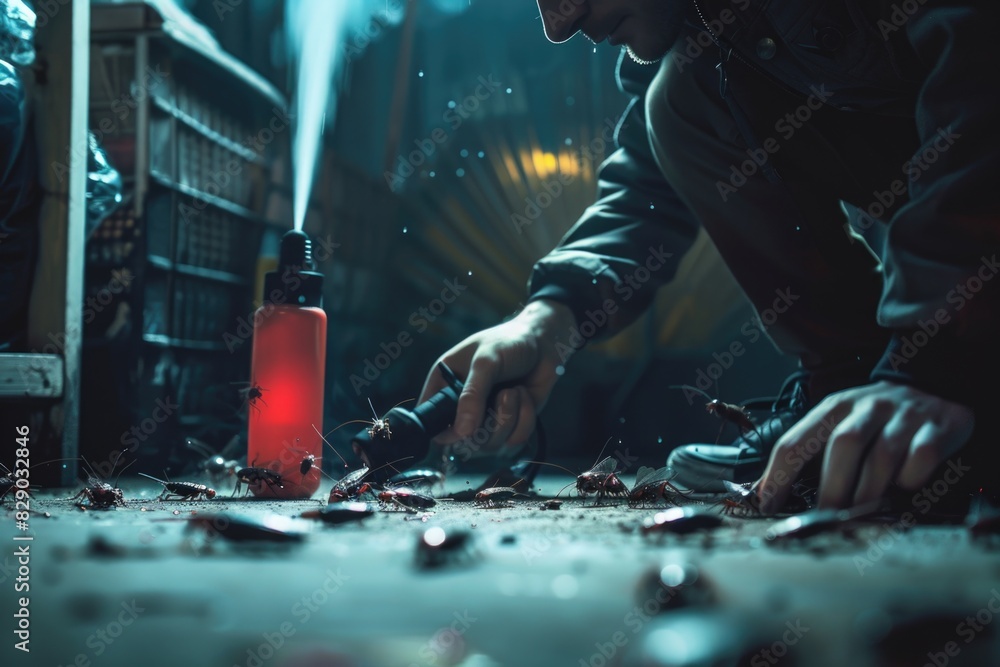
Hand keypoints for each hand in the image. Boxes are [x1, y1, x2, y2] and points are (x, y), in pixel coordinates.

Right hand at [417, 300, 575, 459]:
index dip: (445, 431)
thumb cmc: (509, 342)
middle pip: (463, 441)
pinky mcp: (510, 424)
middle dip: (488, 423)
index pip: (431, 422)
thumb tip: (462, 432)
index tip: (465, 426)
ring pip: (490, 444)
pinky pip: (514, 440)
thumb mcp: (486, 361)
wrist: (544, 341)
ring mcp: (486, 418)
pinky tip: (525, 395)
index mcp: (444, 385)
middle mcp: (462, 405)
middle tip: (504, 395)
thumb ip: (472, 394)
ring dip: (509, 416)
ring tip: (515, 390)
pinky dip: (525, 418)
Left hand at [756, 380, 974, 512]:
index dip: (779, 476)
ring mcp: (904, 416)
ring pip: (882, 457)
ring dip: (869, 491)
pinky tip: (905, 487)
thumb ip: (808, 453)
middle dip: (832, 488)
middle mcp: (867, 407)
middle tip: (826, 517)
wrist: (932, 385)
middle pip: (843, 447)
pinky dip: (910, 479)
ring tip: (861, 511)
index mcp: (833, 407)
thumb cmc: (874, 418)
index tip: (769, 505)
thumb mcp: (838, 422)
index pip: (796, 441)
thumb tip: (766, 493)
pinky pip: (921, 458)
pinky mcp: (938, 427)